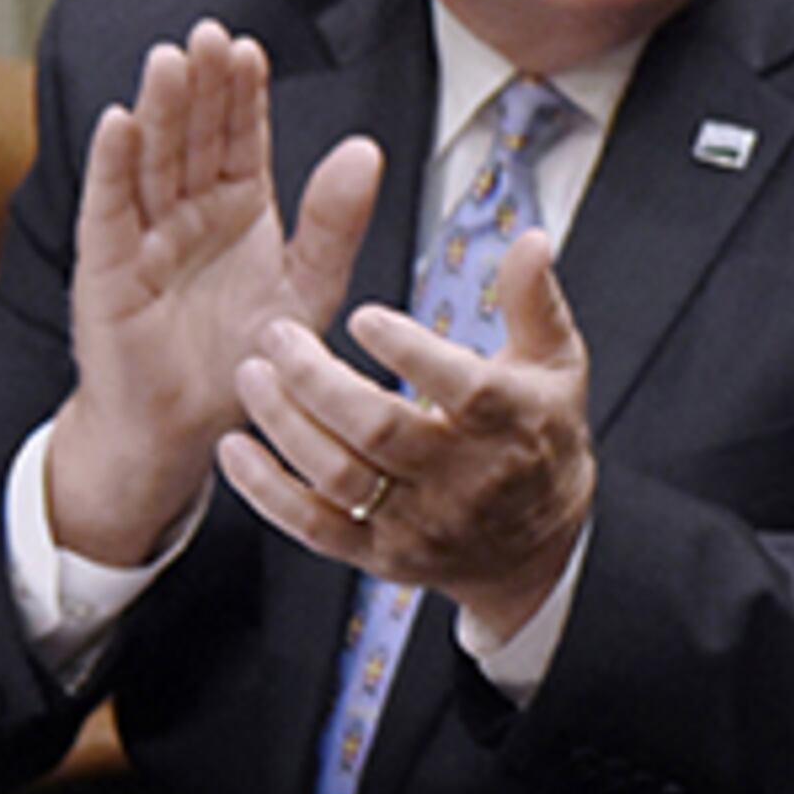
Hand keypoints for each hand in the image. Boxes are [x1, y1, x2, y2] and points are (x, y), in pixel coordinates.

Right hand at [49, 20, 382, 563]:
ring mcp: (142, 236)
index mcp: (238, 210)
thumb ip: (335, 225)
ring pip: (152, 160)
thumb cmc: (245, 362)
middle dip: (201, 86)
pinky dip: (112, 166)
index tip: (249, 48)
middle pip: (194, 136)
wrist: (184, 431)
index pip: (239, 139)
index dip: (242, 95)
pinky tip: (119, 122)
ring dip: (159, 110)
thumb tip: (367, 150)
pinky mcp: (105, 269)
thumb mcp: (307, 290)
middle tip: (209, 33)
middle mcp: (187, 212)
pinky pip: (108, 210)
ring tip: (170, 59)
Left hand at [220, 224, 598, 637]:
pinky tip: (236, 449)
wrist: (538, 547)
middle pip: (379, 429)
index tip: (362, 316)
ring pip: (339, 476)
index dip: (407, 351)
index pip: (459, 388)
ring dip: (285, 425)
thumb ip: (534, 299)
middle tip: (277, 334)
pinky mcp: (382, 554)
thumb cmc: (540, 438)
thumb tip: (530, 239)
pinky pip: (314, 527)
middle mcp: (462, 476)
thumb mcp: (557, 364)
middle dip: (317, 380)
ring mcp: (420, 520)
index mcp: (508, 422)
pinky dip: (267, 491)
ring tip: (252, 376)